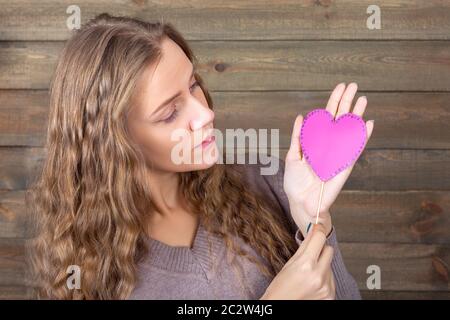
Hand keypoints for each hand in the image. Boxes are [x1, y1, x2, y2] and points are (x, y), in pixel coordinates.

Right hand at [260, 224, 335, 299]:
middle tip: (309, 256)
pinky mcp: (331, 295)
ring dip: (322, 265)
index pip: (320, 238)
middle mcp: (319, 275)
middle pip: (329, 250)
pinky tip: (312, 284)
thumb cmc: (280, 288)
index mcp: (306, 264)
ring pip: (330, 265)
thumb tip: (313, 230)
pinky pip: (331, 278)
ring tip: (308, 275)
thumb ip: (304, 246)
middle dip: (320, 249)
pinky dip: (324, 278)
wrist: (281, 306)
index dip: (318, 231)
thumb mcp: (289, 263)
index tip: (317, 227)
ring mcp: (326, 287)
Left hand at [283, 82, 374, 236]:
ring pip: (351, 130)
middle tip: (354, 85)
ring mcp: (339, 154)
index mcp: (317, 141)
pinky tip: (369, 123)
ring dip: (357, 115)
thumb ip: (298, 137)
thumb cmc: (296, 182)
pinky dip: (363, 136)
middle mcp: (330, 145)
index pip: (328, 117)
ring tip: (363, 98)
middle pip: (341, 119)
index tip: (340, 87)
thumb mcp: (293, 156)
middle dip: (347, 102)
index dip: (334, 102)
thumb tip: (301, 116)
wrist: (301, 202)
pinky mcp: (345, 165)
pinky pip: (355, 149)